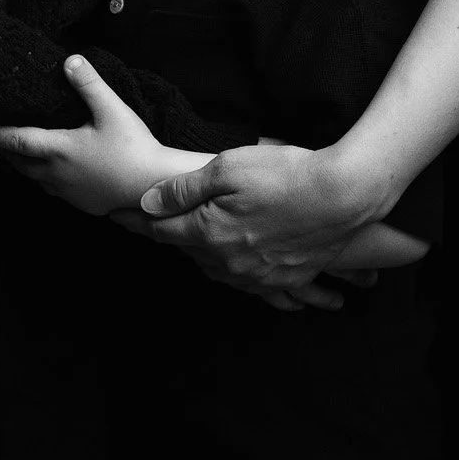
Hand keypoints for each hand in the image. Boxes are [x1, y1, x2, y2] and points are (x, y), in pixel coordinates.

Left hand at [0, 55, 193, 215]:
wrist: (153, 188)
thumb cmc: (133, 147)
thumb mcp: (112, 110)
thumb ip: (89, 84)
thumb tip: (69, 59)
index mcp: (59, 149)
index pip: (17, 139)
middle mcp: (57, 173)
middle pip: (19, 162)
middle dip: (4, 150)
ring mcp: (68, 191)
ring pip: (34, 178)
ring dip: (22, 165)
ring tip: (17, 151)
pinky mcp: (81, 202)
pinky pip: (52, 189)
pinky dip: (42, 177)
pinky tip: (52, 170)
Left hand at [116, 142, 382, 307]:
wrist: (344, 196)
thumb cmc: (285, 173)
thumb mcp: (228, 168)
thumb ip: (185, 190)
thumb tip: (148, 203)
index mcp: (211, 233)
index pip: (163, 230)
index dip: (136, 221)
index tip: (114, 216)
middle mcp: (231, 262)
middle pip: (188, 252)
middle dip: (167, 238)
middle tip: (147, 227)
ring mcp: (260, 275)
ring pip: (218, 272)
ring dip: (201, 258)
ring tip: (188, 246)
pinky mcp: (287, 278)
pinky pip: (256, 291)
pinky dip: (242, 283)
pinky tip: (240, 278)